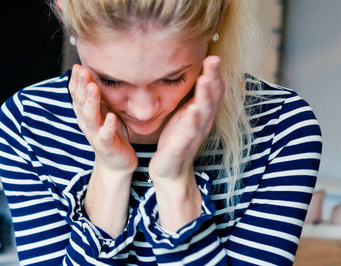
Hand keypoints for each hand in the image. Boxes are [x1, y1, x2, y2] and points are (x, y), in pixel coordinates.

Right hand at [69, 65, 137, 174]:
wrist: (115, 162)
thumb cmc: (110, 133)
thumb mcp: (102, 111)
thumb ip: (97, 96)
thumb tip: (94, 72)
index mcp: (85, 112)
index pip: (77, 94)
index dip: (76, 81)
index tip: (78, 66)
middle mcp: (87, 122)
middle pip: (81, 102)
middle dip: (81, 86)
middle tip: (83, 70)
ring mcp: (96, 134)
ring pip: (91, 117)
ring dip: (91, 102)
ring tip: (94, 88)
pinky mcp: (107, 145)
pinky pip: (106, 135)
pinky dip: (108, 126)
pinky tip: (111, 117)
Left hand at [149, 56, 225, 181]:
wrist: (169, 169)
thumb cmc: (176, 137)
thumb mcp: (185, 113)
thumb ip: (192, 95)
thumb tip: (192, 71)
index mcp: (201, 112)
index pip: (212, 90)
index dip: (214, 73)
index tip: (213, 53)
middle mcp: (202, 122)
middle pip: (212, 98)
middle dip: (213, 78)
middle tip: (214, 59)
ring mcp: (193, 135)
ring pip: (204, 113)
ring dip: (206, 96)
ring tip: (206, 79)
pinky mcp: (182, 147)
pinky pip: (189, 133)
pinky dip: (192, 121)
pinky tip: (193, 110)